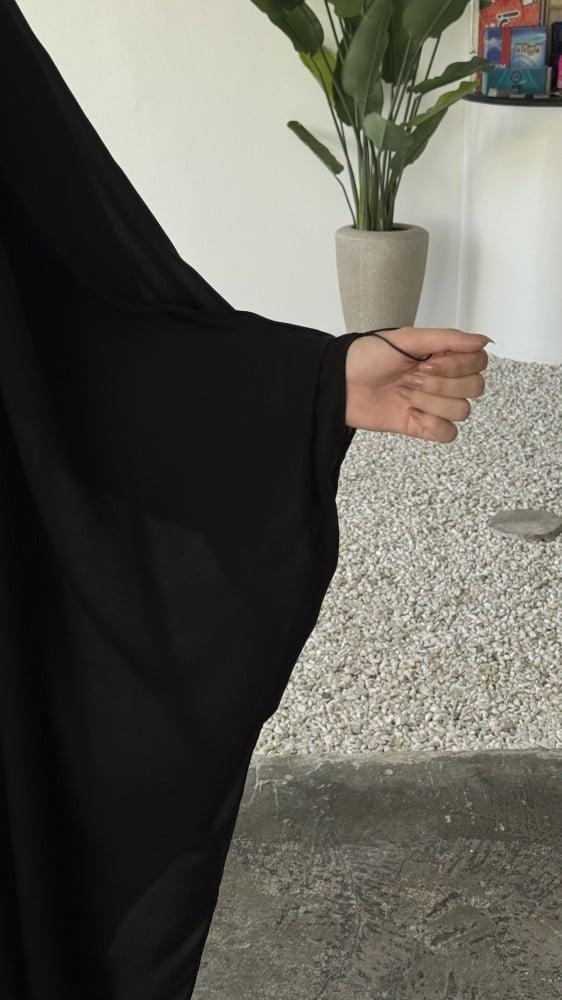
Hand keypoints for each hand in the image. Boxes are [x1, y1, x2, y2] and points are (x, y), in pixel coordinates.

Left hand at [345, 327, 490, 443]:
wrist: (340, 384)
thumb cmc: (367, 357)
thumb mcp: (408, 338)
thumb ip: (449, 338)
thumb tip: (483, 340)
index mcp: (443, 355)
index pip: (478, 363)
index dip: (458, 365)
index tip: (429, 361)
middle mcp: (443, 379)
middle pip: (475, 388)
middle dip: (441, 384)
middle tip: (412, 378)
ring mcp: (434, 404)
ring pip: (462, 411)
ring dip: (431, 402)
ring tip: (405, 394)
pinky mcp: (423, 426)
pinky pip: (448, 433)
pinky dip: (431, 424)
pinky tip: (411, 413)